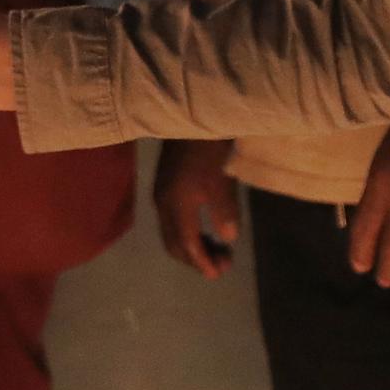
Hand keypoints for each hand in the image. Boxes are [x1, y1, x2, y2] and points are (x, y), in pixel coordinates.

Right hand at [156, 138, 242, 279]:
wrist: (193, 115)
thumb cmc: (209, 148)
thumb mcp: (222, 181)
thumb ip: (224, 211)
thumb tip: (228, 239)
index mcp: (176, 206)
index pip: (187, 245)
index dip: (202, 262)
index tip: (218, 274)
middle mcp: (163, 205)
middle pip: (175, 244)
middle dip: (197, 259)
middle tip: (222, 265)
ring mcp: (161, 195)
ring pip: (172, 234)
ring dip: (192, 247)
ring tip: (217, 251)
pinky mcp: (164, 187)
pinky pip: (171, 222)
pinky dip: (186, 233)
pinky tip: (204, 231)